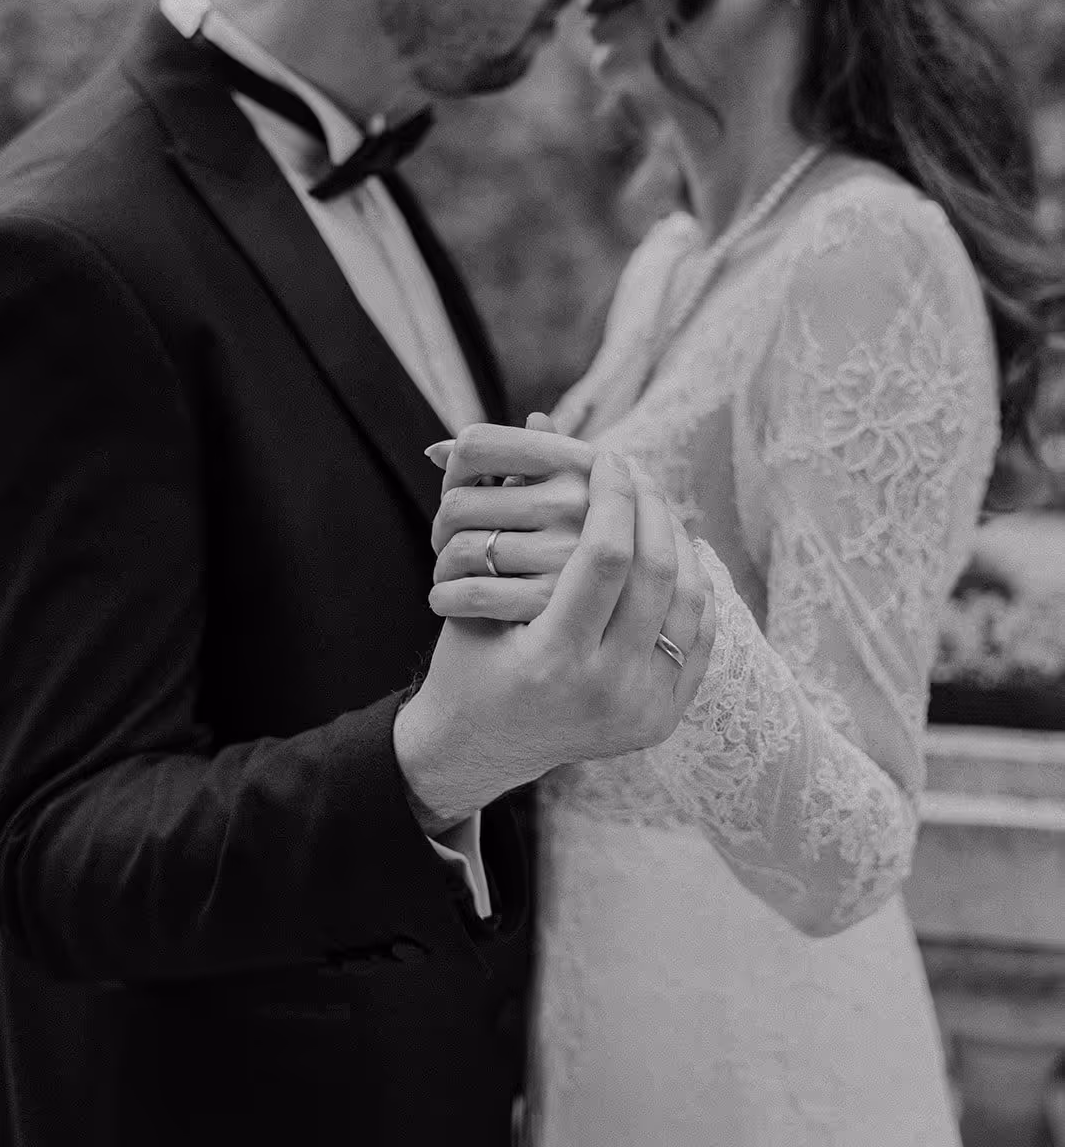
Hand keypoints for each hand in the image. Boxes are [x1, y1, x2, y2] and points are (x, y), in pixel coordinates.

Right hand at [394, 447, 714, 830]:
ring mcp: (643, 710)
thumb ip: (509, 506)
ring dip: (677, 541)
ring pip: (689, 600)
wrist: (480, 749)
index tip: (608, 458)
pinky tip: (674, 551)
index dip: (613, 495)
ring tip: (655, 506)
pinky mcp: (663, 718)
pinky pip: (699, 634)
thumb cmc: (467, 659)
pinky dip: (692, 586)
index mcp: (554, 661)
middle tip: (636, 473)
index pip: (607, 556)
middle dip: (650, 508)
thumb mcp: (472, 591)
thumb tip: (545, 417)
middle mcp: (607, 691)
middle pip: (657, 572)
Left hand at [429, 415, 589, 624]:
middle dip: (442, 527)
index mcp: (577, 460)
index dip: (454, 469)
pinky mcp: (554, 601)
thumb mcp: (563, 489)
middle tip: (448, 544)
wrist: (624, 610)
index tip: (459, 491)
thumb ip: (505, 462)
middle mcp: (577, 500)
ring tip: (449, 573)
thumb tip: (435, 450)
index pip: (477, 444)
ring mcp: (568, 551)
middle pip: (459, 502)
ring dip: (443, 566)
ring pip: (461, 550)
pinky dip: (447, 598)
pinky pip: (473, 593)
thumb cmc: (575, 537)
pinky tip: (447, 600)